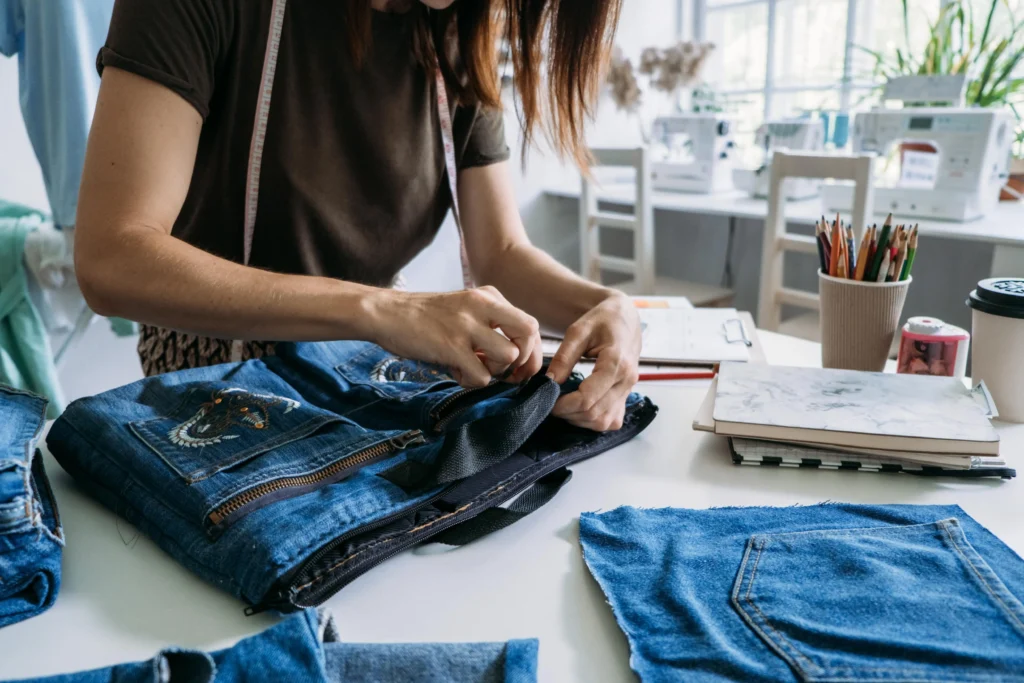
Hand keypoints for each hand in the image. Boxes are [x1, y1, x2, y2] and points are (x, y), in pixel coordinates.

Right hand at [368, 286, 542, 387]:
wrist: (387, 313)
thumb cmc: (426, 317)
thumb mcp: (464, 309)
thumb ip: (491, 325)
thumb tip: (516, 357)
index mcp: (489, 296)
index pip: (530, 324)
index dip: (531, 351)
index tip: (520, 368)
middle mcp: (482, 306)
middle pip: (528, 335)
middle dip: (523, 361)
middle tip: (506, 373)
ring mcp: (466, 325)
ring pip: (508, 357)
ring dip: (495, 372)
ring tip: (472, 368)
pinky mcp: (451, 346)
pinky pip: (482, 376)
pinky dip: (471, 381)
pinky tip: (455, 371)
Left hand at [546, 293, 641, 431]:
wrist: (625, 319)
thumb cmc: (602, 320)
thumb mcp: (578, 331)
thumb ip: (563, 357)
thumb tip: (550, 382)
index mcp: (616, 363)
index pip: (587, 398)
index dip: (563, 405)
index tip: (547, 400)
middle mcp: (627, 380)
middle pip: (594, 413)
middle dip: (568, 413)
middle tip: (551, 403)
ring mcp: (629, 391)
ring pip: (603, 421)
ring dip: (579, 419)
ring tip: (564, 405)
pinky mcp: (627, 397)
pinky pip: (611, 421)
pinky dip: (593, 421)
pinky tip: (580, 408)